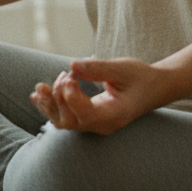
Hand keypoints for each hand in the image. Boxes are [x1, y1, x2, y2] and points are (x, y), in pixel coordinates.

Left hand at [30, 58, 170, 135]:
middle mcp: (102, 125)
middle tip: (63, 75)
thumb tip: (71, 65)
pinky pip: (65, 118)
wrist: (153, 88)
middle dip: (56, 99)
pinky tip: (38, 96)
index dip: (72, 98)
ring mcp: (94, 125)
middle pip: (70, 122)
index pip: (87, 114)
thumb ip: (98, 68)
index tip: (69, 76)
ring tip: (41, 86)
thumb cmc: (140, 76)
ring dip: (49, 104)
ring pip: (63, 123)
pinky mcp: (88, 119)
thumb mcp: (123, 68)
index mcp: (115, 115)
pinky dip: (50, 107)